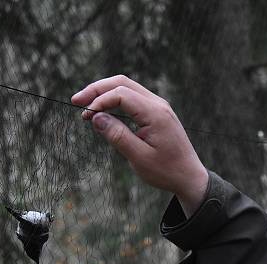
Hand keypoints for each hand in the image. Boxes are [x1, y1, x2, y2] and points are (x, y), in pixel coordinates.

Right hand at [71, 75, 207, 215]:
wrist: (189, 177)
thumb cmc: (166, 171)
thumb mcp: (139, 157)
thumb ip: (117, 136)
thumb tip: (96, 117)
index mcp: (156, 114)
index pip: (121, 94)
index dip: (99, 101)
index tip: (85, 116)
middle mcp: (158, 104)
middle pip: (122, 83)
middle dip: (97, 89)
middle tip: (76, 101)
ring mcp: (159, 107)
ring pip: (127, 88)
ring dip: (105, 93)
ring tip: (85, 106)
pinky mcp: (157, 113)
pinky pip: (133, 98)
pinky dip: (115, 100)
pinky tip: (103, 111)